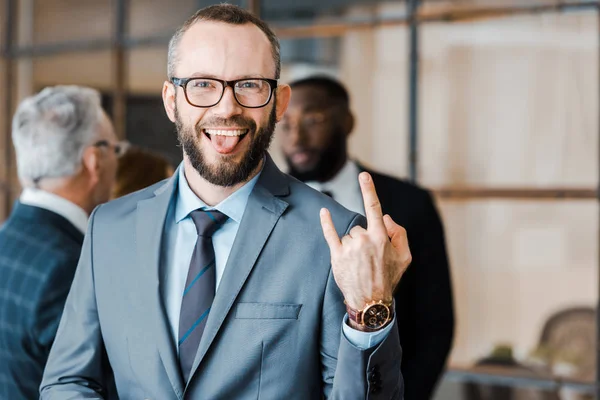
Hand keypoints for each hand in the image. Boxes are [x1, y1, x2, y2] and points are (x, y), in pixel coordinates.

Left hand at [320, 172, 411, 311]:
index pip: (374, 208)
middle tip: (369, 259)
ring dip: (354, 245)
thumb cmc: (389, 278)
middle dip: (365, 239)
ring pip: (350, 235)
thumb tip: (386, 217)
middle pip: (361, 227)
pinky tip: (323, 212)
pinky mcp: (337, 255)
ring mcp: (349, 247)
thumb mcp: (405, 257)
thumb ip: (399, 233)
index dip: (369, 190)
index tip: (363, 175)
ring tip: (359, 264)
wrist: (371, 302)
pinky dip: (326, 222)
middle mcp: (364, 239)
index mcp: (381, 237)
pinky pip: (330, 234)